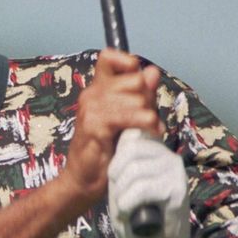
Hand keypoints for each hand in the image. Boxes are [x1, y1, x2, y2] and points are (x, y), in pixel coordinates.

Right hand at [63, 49, 164, 206]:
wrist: (85, 179)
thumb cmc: (107, 150)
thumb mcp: (128, 117)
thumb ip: (140, 95)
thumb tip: (152, 72)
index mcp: (97, 89)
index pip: (109, 57)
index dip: (128, 63)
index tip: (139, 83)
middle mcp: (91, 94)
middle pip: (134, 80)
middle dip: (148, 99)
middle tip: (146, 119)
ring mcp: (91, 109)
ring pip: (137, 98)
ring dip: (149, 117)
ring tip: (149, 130)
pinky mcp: (95, 127)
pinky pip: (131, 116)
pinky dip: (146, 126)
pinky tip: (148, 135)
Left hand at [108, 129, 191, 237]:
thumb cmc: (133, 212)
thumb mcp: (121, 181)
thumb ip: (120, 160)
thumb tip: (113, 135)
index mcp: (156, 150)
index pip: (130, 134)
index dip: (114, 156)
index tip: (113, 178)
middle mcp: (169, 156)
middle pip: (131, 148)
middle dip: (115, 173)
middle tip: (118, 194)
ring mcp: (175, 173)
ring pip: (134, 169)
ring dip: (121, 192)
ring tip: (124, 206)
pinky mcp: (178, 191)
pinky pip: (142, 188)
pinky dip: (128, 202)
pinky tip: (129, 211)